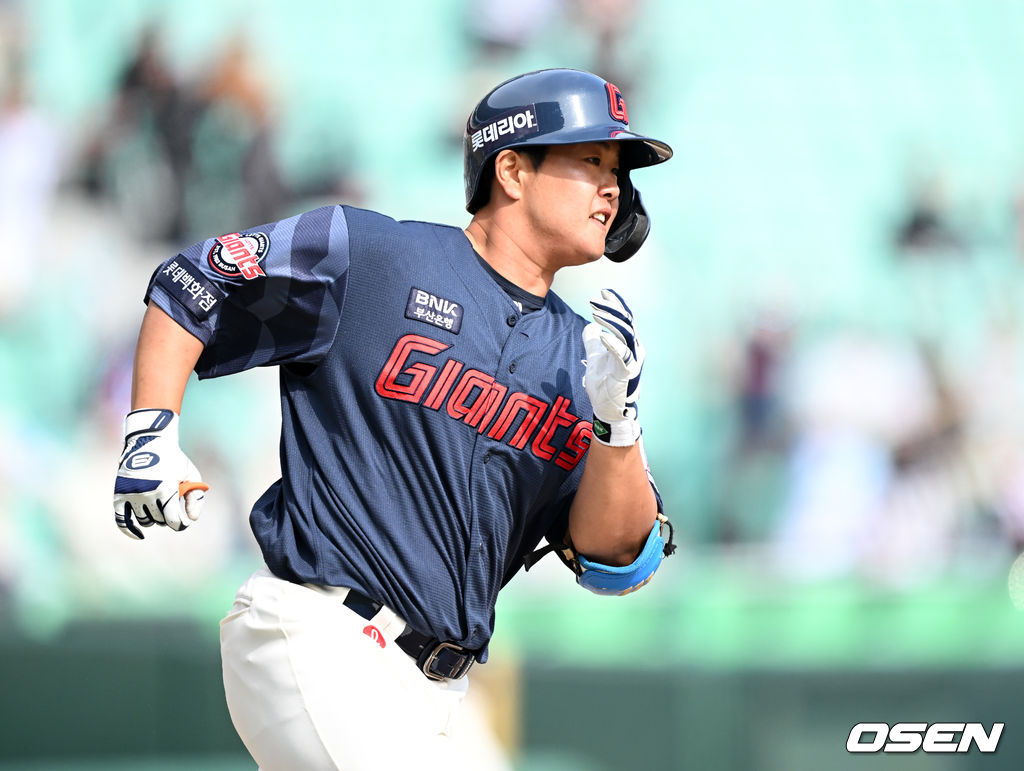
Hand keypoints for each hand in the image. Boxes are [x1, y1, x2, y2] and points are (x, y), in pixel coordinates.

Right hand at [113, 409, 207, 539]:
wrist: (148, 440)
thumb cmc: (173, 459)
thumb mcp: (190, 474)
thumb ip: (195, 497)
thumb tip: (192, 519)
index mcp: (166, 488)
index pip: (173, 520)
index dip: (180, 524)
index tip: (182, 522)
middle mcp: (147, 493)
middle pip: (159, 521)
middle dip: (167, 516)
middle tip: (170, 505)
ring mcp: (131, 494)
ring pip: (144, 521)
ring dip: (153, 518)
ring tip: (158, 506)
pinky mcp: (119, 494)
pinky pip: (121, 520)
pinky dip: (129, 530)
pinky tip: (140, 535)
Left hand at [582, 288, 644, 446]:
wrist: (608, 410)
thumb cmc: (605, 385)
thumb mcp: (596, 358)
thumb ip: (593, 342)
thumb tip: (590, 326)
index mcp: (628, 344)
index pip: (624, 319)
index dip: (615, 304)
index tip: (603, 291)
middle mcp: (634, 350)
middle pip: (626, 322)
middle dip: (611, 308)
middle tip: (595, 299)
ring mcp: (632, 361)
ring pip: (626, 334)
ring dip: (612, 321)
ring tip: (596, 312)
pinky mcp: (627, 373)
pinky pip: (622, 355)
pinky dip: (613, 343)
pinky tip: (601, 335)